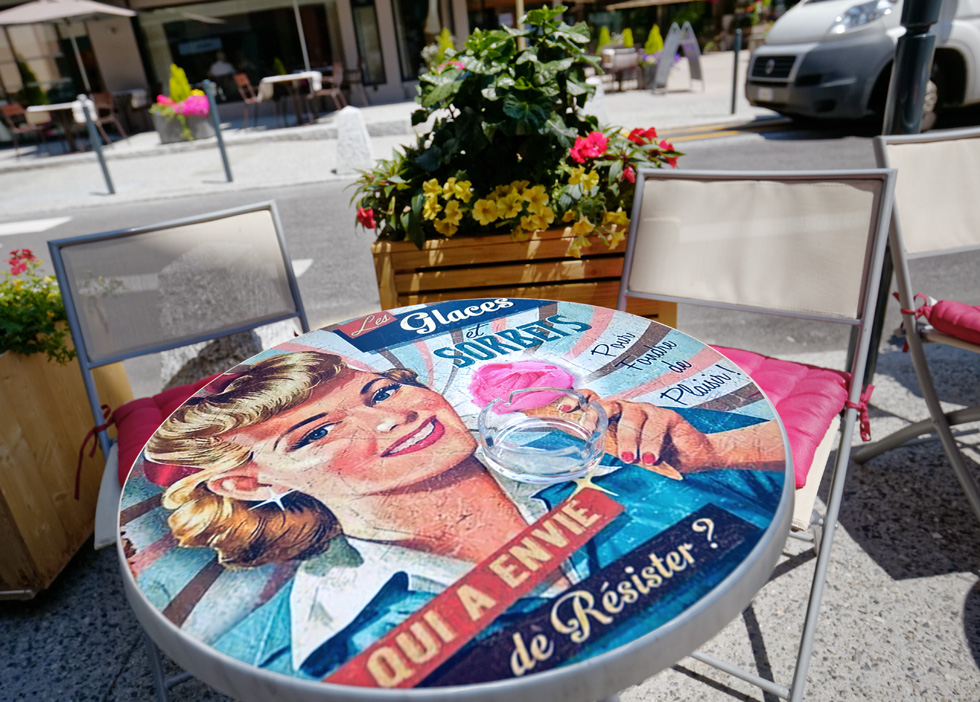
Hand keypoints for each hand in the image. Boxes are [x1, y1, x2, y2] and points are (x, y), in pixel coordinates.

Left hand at [567, 390, 722, 478]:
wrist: (691, 457)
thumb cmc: (654, 456)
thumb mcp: (627, 455)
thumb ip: (610, 452)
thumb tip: (586, 462)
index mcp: (615, 417)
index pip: (593, 401)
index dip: (578, 401)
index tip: (564, 409)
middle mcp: (628, 410)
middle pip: (608, 405)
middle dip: (597, 419)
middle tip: (592, 436)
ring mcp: (647, 411)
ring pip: (631, 417)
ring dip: (628, 439)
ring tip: (628, 458)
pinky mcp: (667, 416)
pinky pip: (655, 425)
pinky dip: (651, 442)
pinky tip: (649, 457)